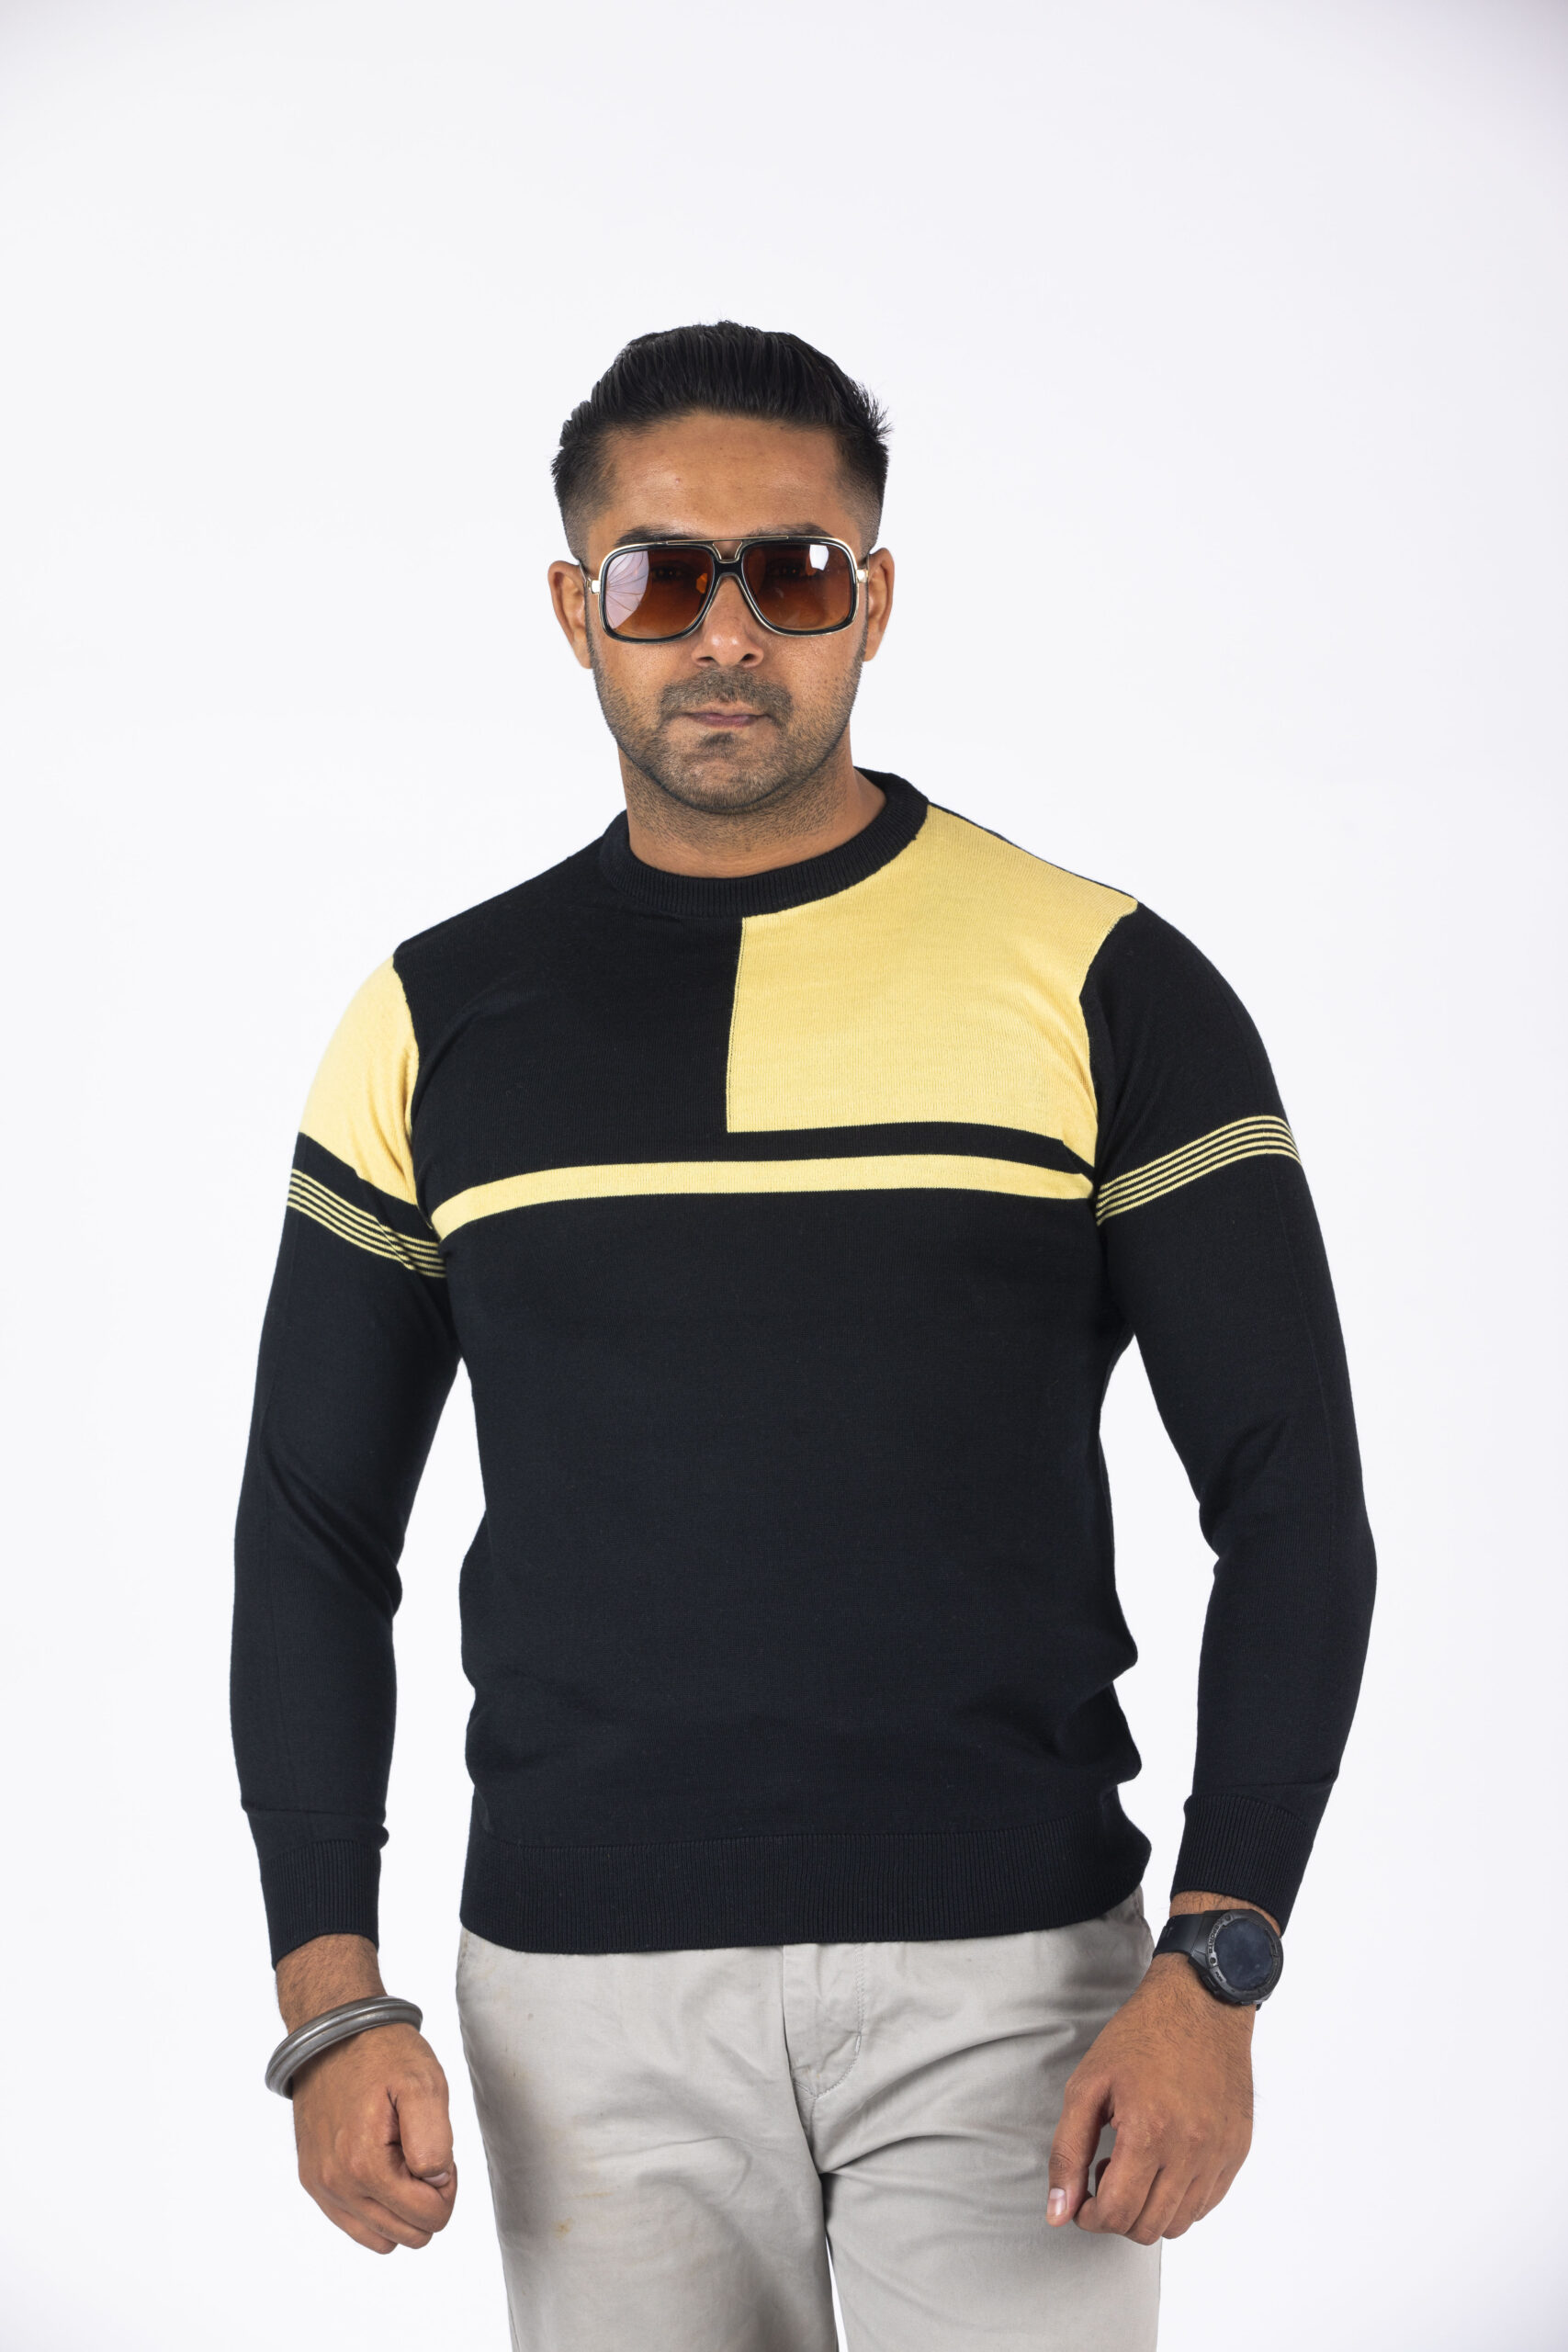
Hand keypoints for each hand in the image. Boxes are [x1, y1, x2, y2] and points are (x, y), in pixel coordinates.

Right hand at [276, 1933, 457, 2254]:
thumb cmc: (382, 2053)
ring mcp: (322, 2186)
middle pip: (409, 2235)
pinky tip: (382, 2168)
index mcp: (366, 2166)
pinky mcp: (313, 2181)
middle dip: (427, 2200)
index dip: (447, 2186)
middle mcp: (337, 2185)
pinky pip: (355, 2226)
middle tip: (424, 2152)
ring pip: (382, 2239)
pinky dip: (377, 2209)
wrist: (333, 2033)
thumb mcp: (424, 2083)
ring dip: (402, 2208)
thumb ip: (436, 2141)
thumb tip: (435, 2183)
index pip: (430, 2218)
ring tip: (402, 2159)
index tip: (439, 2149)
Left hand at [1046, 1896, 1268, 2244]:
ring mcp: (1220, 2154)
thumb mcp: (1087, 2085)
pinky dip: (1180, 2198)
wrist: (1200, 2003)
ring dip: (1149, 2209)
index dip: (1089, 2217)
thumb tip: (1058, 2210)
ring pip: (1180, 2223)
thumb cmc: (1142, 2036)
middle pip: (1149, 2227)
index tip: (1081, 2201)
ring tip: (1136, 2165)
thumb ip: (1067, 2152)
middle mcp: (1191, 2150)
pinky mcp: (1238, 2151)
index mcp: (1149, 2131)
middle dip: (1117, 2215)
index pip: (1117, 2214)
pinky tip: (1163, 2162)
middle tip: (1105, 2176)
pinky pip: (1207, 2203)